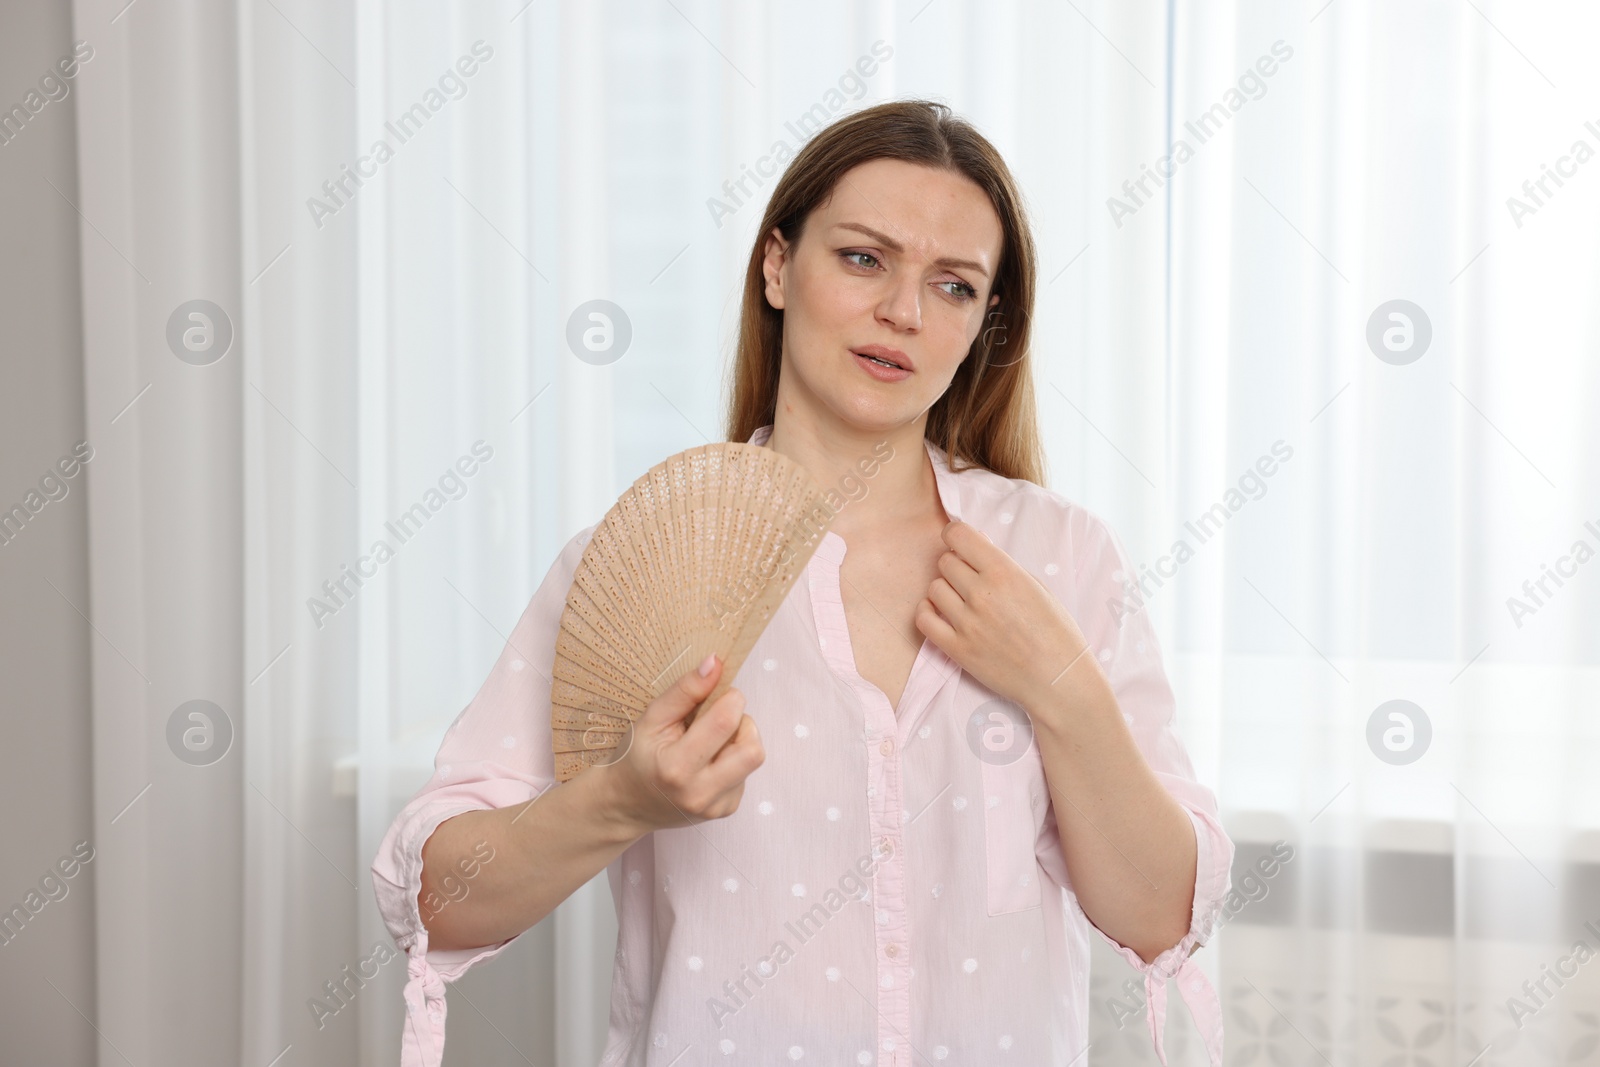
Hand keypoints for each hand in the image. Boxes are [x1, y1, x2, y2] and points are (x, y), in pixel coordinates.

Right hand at [600, 655, 765, 836]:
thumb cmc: (637, 757)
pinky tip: (708, 763)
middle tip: (719, 719)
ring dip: (738, 742)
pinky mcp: (725, 810)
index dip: (731, 698)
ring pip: (753, 759)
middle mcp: (700, 793)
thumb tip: (716, 663)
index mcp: (677, 767)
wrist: (626, 804)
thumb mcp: (651, 718)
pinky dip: (732, 761)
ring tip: (710, 742)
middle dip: (743, 724)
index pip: (726, 722)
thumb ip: (685, 690)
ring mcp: (716, 806)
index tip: (721, 693)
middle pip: (753, 750)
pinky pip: (746, 774)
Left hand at [915, 520, 1099, 711]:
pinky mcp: (956, 649)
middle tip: (971, 580)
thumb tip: (976, 545)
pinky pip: (923, 619)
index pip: (958, 535)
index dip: (955, 536)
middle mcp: (982, 594)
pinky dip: (928, 613)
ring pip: (934, 588)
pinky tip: (943, 615)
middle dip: (956, 566)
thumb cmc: (1054, 631)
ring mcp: (967, 623)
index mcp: (1004, 573)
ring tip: (963, 602)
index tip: (960, 545)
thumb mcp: (1036, 586)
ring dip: (945, 591)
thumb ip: (1003, 565)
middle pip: (945, 562)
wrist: (1058, 679)